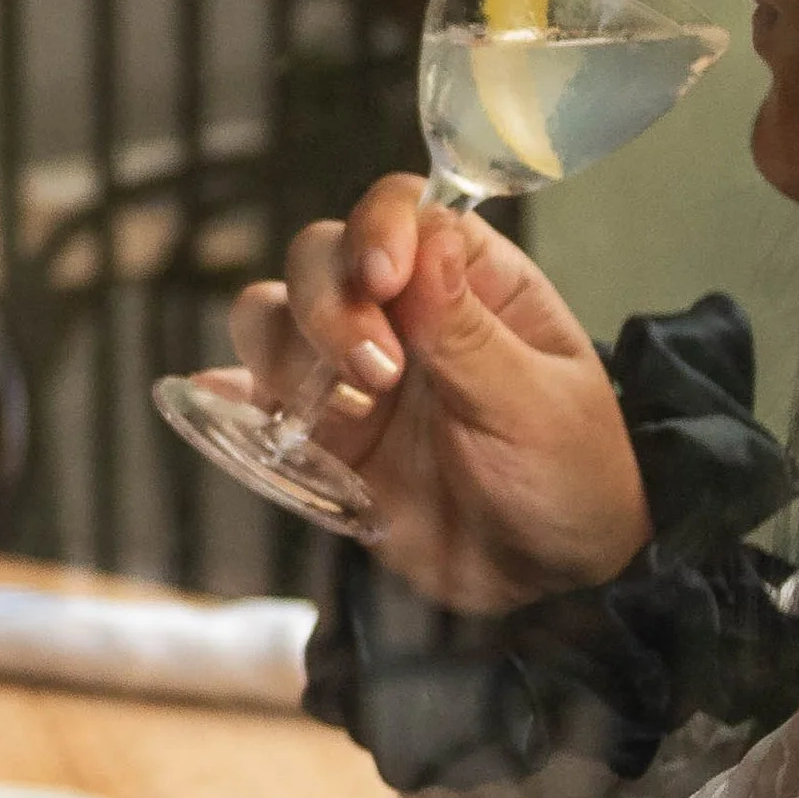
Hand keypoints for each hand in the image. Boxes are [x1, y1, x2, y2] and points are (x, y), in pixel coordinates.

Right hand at [213, 176, 649, 613]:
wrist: (550, 584)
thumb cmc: (570, 478)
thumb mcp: (534, 405)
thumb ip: (470, 332)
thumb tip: (427, 239)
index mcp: (473, 284)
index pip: (405, 213)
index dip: (380, 230)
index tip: (382, 280)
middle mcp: (404, 313)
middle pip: (323, 256)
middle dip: (329, 306)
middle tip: (375, 376)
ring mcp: (355, 373)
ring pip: (276, 315)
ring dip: (283, 349)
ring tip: (326, 411)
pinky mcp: (323, 434)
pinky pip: (256, 396)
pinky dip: (232, 396)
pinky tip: (227, 405)